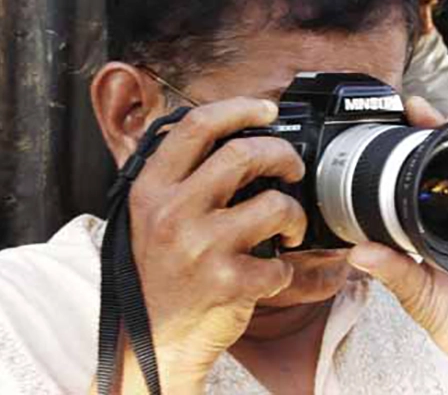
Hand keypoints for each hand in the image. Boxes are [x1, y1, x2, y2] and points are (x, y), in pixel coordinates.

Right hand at [118, 98, 306, 393]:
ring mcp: (200, 247)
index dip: (238, 108)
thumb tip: (232, 139)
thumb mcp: (151, 216)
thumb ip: (181, 177)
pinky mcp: (226, 283)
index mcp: (152, 188)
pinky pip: (280, 263)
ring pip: (275, 204)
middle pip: (243, 154)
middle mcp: (172, 212)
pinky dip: (286, 268)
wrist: (153, 340)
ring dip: (295, 213)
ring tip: (290, 226)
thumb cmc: (159, 274)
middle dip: (282, 154)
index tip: (266, 109)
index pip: (196, 126)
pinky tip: (272, 272)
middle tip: (292, 167)